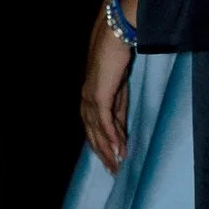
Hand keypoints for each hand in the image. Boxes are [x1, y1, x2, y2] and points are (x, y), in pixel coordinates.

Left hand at [79, 4, 132, 170]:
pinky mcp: (99, 94)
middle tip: (114, 171)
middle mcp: (86, 101)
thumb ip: (119, 112)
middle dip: (103, 154)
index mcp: (89, 100)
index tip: (112, 163)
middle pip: (93, 134)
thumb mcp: (120, 91)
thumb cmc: (116, 60)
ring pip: (97, 130)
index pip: (94, 129)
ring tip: (117, 164)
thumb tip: (122, 134)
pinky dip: (112, 135)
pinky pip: (105, 120)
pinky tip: (118, 148)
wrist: (114, 37)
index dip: (102, 147)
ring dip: (108, 149)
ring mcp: (91, 98)